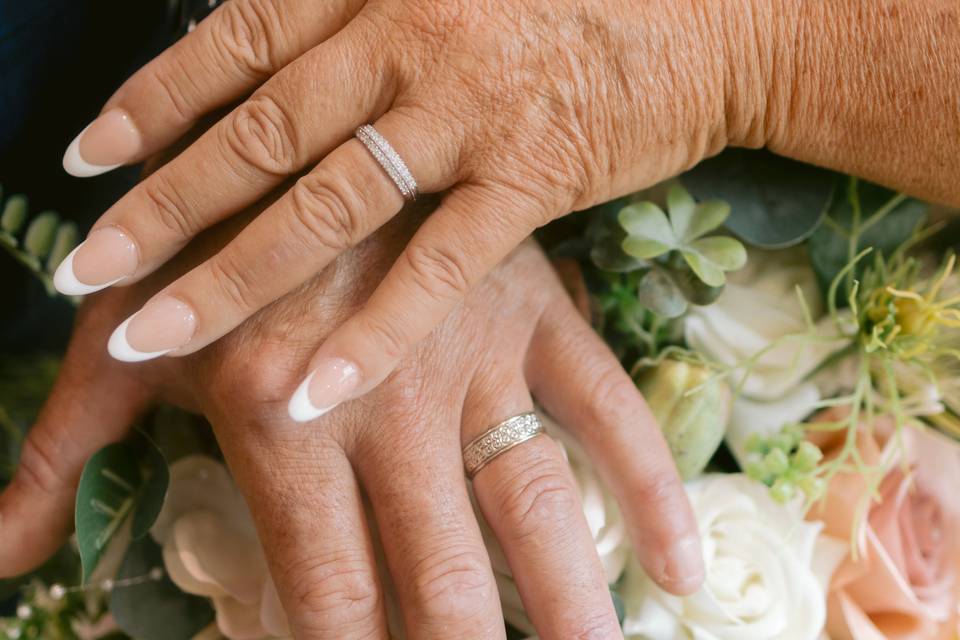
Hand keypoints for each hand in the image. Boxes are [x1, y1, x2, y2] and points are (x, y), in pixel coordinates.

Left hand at [4, 202, 702, 637]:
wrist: (298, 117)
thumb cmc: (204, 240)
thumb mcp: (122, 343)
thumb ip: (65, 454)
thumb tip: (2, 558)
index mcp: (282, 420)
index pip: (324, 591)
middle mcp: (387, 404)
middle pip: (441, 577)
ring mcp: (474, 360)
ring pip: (534, 510)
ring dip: (568, 608)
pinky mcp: (535, 317)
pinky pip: (609, 412)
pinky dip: (649, 491)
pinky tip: (679, 569)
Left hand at [52, 0, 757, 418]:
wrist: (710, 16)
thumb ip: (370, 24)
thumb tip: (290, 73)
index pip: (241, 41)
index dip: (157, 99)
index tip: (91, 156)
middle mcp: (410, 37)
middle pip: (259, 133)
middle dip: (162, 203)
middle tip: (86, 266)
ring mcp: (468, 113)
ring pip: (325, 205)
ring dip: (229, 276)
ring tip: (153, 336)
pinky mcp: (531, 179)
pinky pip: (436, 270)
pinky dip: (373, 335)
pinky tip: (310, 391)